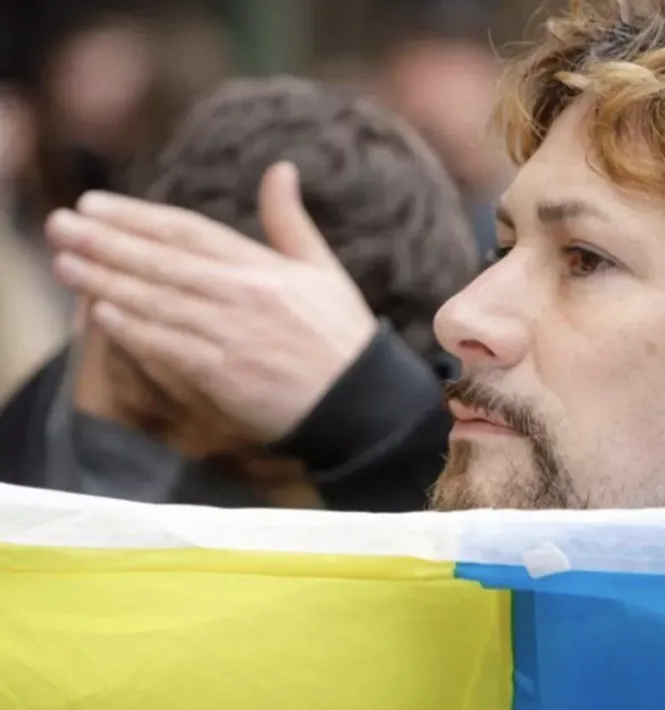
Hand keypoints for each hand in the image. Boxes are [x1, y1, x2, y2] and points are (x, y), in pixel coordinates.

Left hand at [45, 162, 378, 440]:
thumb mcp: (323, 269)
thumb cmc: (340, 335)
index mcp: (265, 268)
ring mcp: (234, 336)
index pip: (190, 233)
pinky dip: (135, 330)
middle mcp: (245, 296)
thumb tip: (280, 168)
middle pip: (164, 263)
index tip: (95, 203)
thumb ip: (290, 221)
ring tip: (66, 261)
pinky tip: (102, 312)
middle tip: (60, 223)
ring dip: (108, 279)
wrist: (360, 401)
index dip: (139, 217)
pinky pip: (171, 348)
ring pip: (160, 302)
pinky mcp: (226, 376)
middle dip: (107, 241)